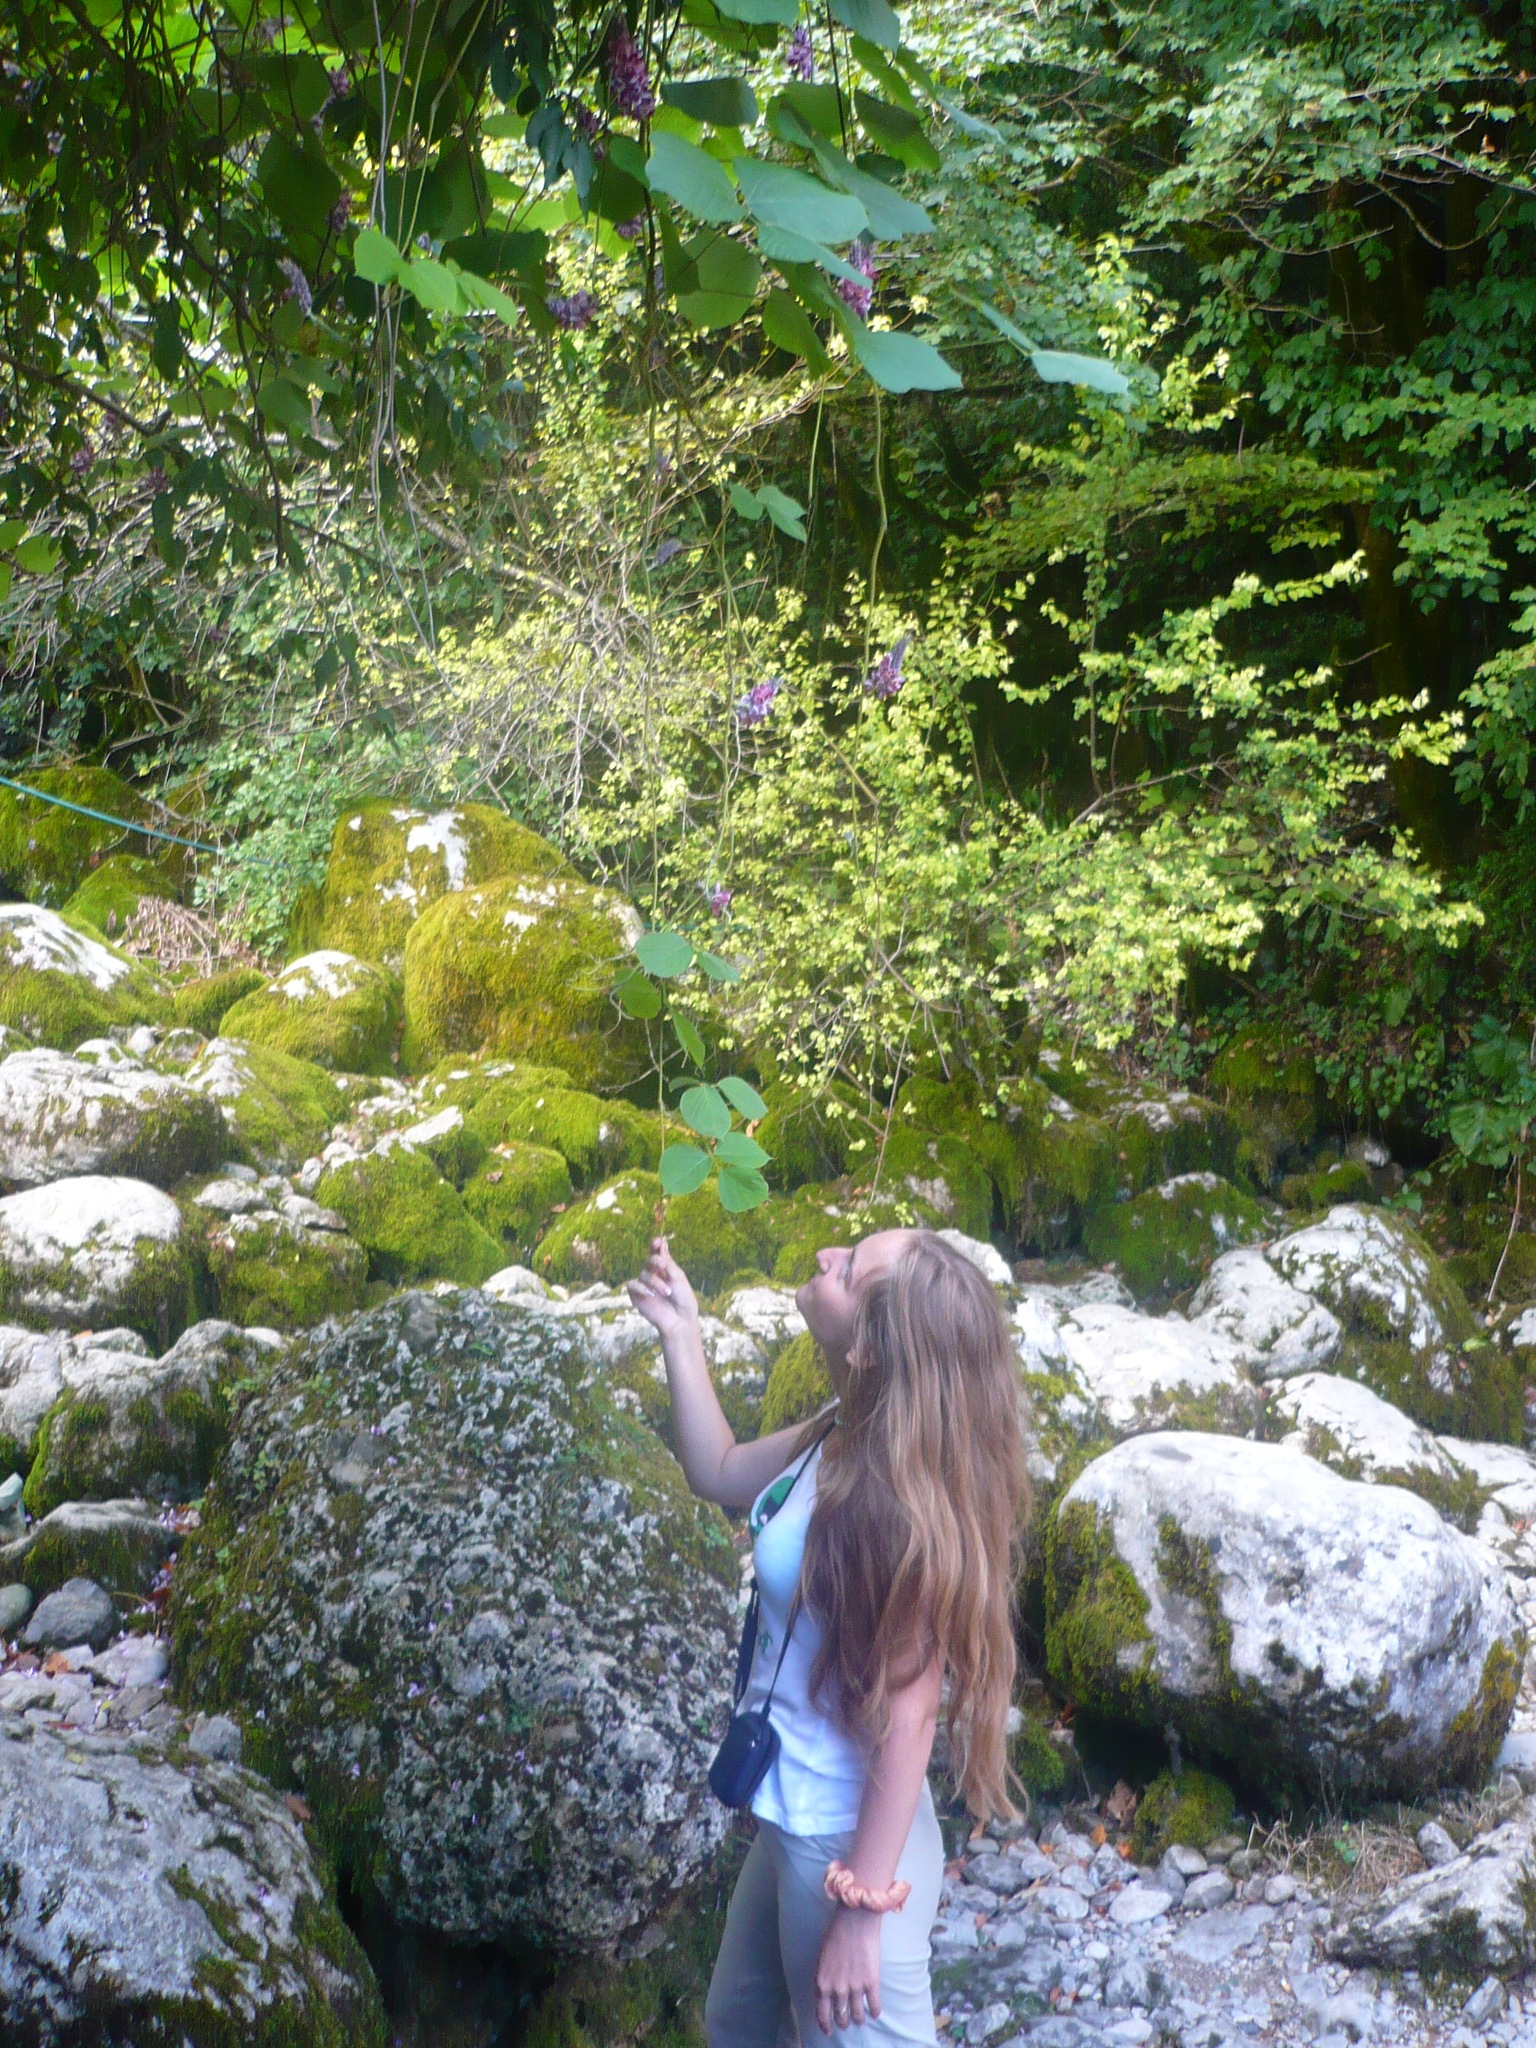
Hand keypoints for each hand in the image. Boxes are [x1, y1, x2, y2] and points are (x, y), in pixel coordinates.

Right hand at [626, 1237, 698, 1342]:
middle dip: (655, 1261)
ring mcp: (644, 1285)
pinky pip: (632, 1285)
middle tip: (662, 1265)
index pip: (657, 1253)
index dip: (655, 1245)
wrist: (679, 1320)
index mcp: (665, 1268)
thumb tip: (663, 1243)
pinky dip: (641, 1288)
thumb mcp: (678, 1277)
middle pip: (649, 1260)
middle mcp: (653, 1274)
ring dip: (655, 1282)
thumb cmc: (683, 1299)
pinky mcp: (636, 1295)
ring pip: (643, 1274)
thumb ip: (668, 1261)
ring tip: (666, 1292)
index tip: (657, 1242)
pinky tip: (651, 1294)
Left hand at [814, 1905, 881, 2034]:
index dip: (825, 2025)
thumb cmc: (835, 1934)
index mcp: (822, 1983)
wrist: (854, 1920)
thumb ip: (824, 1977)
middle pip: (840, 2017)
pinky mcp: (871, 1982)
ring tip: (860, 2019)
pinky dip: (874, 2012)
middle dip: (843, 2022)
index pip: (822, 2013)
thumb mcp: (822, 1959)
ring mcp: (855, 1988)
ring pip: (857, 2015)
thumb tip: (828, 1992)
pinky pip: (874, 2006)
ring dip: (858, 2019)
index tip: (828, 2030)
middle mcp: (837, 1990)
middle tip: (846, 2022)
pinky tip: (875, 2012)